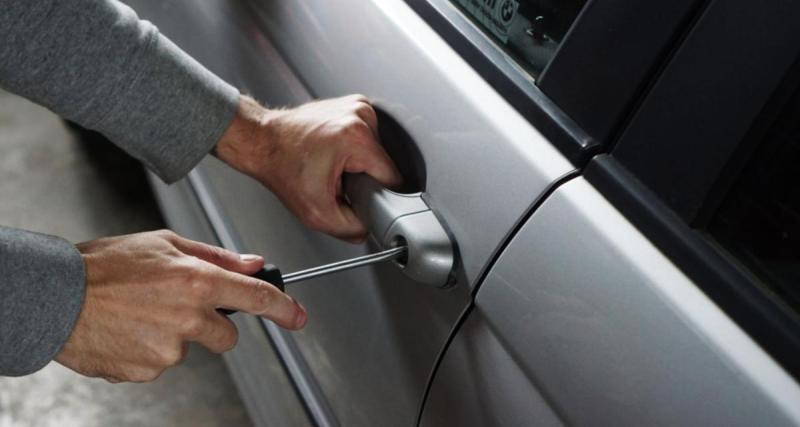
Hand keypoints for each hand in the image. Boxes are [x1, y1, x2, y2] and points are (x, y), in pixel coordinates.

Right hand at [55, 230, 305, 382]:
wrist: (54, 298)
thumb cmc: (104, 266)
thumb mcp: (164, 243)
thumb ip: (215, 256)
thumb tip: (253, 263)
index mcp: (196, 281)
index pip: (257, 298)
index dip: (284, 309)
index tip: (298, 317)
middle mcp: (188, 317)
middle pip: (227, 335)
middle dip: (211, 325)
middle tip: (177, 306)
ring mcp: (168, 349)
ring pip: (189, 348)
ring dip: (173, 335)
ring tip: (140, 314)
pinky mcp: (148, 371)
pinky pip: (161, 363)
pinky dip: (149, 350)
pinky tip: (128, 331)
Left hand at [215, 95, 401, 242]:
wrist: (262, 141)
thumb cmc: (281, 167)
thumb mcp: (316, 213)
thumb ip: (350, 229)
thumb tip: (369, 229)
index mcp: (356, 138)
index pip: (392, 178)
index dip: (376, 195)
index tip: (356, 195)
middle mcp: (360, 115)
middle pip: (384, 164)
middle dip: (364, 178)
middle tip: (337, 180)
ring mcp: (357, 106)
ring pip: (377, 151)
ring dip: (360, 164)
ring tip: (333, 165)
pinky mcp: (353, 105)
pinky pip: (368, 138)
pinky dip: (355, 149)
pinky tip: (335, 152)